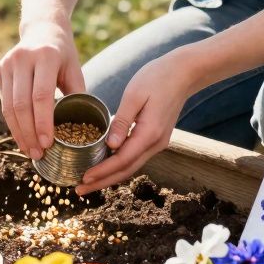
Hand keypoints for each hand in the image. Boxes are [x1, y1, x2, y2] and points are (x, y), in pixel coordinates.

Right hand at [0, 19, 85, 159]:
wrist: (42, 28)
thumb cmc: (63, 55)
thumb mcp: (75, 70)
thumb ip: (78, 96)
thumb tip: (85, 129)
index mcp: (46, 56)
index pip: (42, 95)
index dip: (43, 122)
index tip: (48, 144)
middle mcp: (22, 58)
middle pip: (22, 104)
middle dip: (29, 133)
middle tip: (39, 154)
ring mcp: (7, 63)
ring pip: (9, 106)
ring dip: (18, 132)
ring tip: (30, 151)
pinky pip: (4, 102)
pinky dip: (13, 122)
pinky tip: (23, 136)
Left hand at [76, 50, 196, 195]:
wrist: (184, 73)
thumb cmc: (157, 78)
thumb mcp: (134, 95)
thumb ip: (122, 121)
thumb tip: (110, 146)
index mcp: (150, 133)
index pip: (122, 160)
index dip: (102, 172)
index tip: (84, 179)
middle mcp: (156, 143)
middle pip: (127, 170)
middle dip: (103, 182)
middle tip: (79, 190)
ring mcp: (158, 142)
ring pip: (131, 166)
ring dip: (110, 176)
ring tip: (88, 182)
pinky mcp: (156, 138)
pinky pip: (135, 157)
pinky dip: (119, 165)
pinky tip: (105, 165)